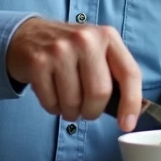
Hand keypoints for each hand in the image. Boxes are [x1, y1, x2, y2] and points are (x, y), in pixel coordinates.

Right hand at [7, 18, 141, 130]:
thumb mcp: (98, 52)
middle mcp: (85, 39)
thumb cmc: (70, 51)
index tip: (127, 124)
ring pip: (73, 102)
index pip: (129, 73)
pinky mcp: (39, 62)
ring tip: (67, 100)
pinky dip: (53, 108)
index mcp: (107, 36)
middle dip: (93, 111)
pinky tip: (52, 93)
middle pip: (99, 93)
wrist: (28, 35)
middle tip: (86, 109)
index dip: (131, 103)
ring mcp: (60, 50)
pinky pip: (51, 103)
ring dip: (71, 112)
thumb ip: (114, 75)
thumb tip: (128, 114)